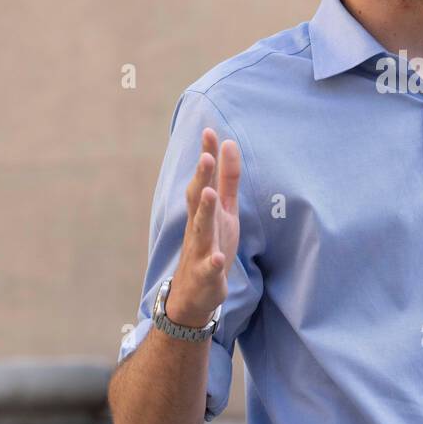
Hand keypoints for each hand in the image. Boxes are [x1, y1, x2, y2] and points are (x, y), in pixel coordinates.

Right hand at [169, 127, 240, 325]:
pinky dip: (213, 263)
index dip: (207, 156)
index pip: (205, 179)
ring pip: (202, 229)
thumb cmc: (211, 245)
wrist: (194, 293)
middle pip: (198, 199)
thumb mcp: (224, 210)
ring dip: (205, 211)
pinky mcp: (206, 275)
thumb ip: (227, 179)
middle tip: (205, 155)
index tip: (209, 130)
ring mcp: (200, 250)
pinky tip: (218, 258)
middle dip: (202, 178)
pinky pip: (209, 269)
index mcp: (204, 211)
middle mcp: (199, 226)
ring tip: (210, 194)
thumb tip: (228, 143)